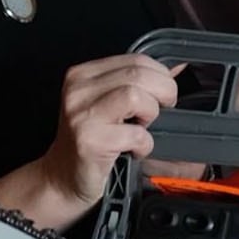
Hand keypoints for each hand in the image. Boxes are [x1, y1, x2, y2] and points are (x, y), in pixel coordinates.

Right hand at [0, 54, 178, 227]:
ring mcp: (81, 114)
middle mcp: (78, 90)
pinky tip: (134, 149)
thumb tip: (176, 68)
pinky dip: (144, 143)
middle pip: (138, 74)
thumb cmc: (89, 141)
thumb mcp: (108, 104)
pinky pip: (135, 133)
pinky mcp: (88, 140)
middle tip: (161, 111)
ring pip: (135, 96)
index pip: (135, 59)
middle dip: (163, 92)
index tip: (164, 93)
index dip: (160, 75)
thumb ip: (137, 83)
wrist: (61, 179)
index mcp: (83, 75)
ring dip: (151, 114)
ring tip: (142, 128)